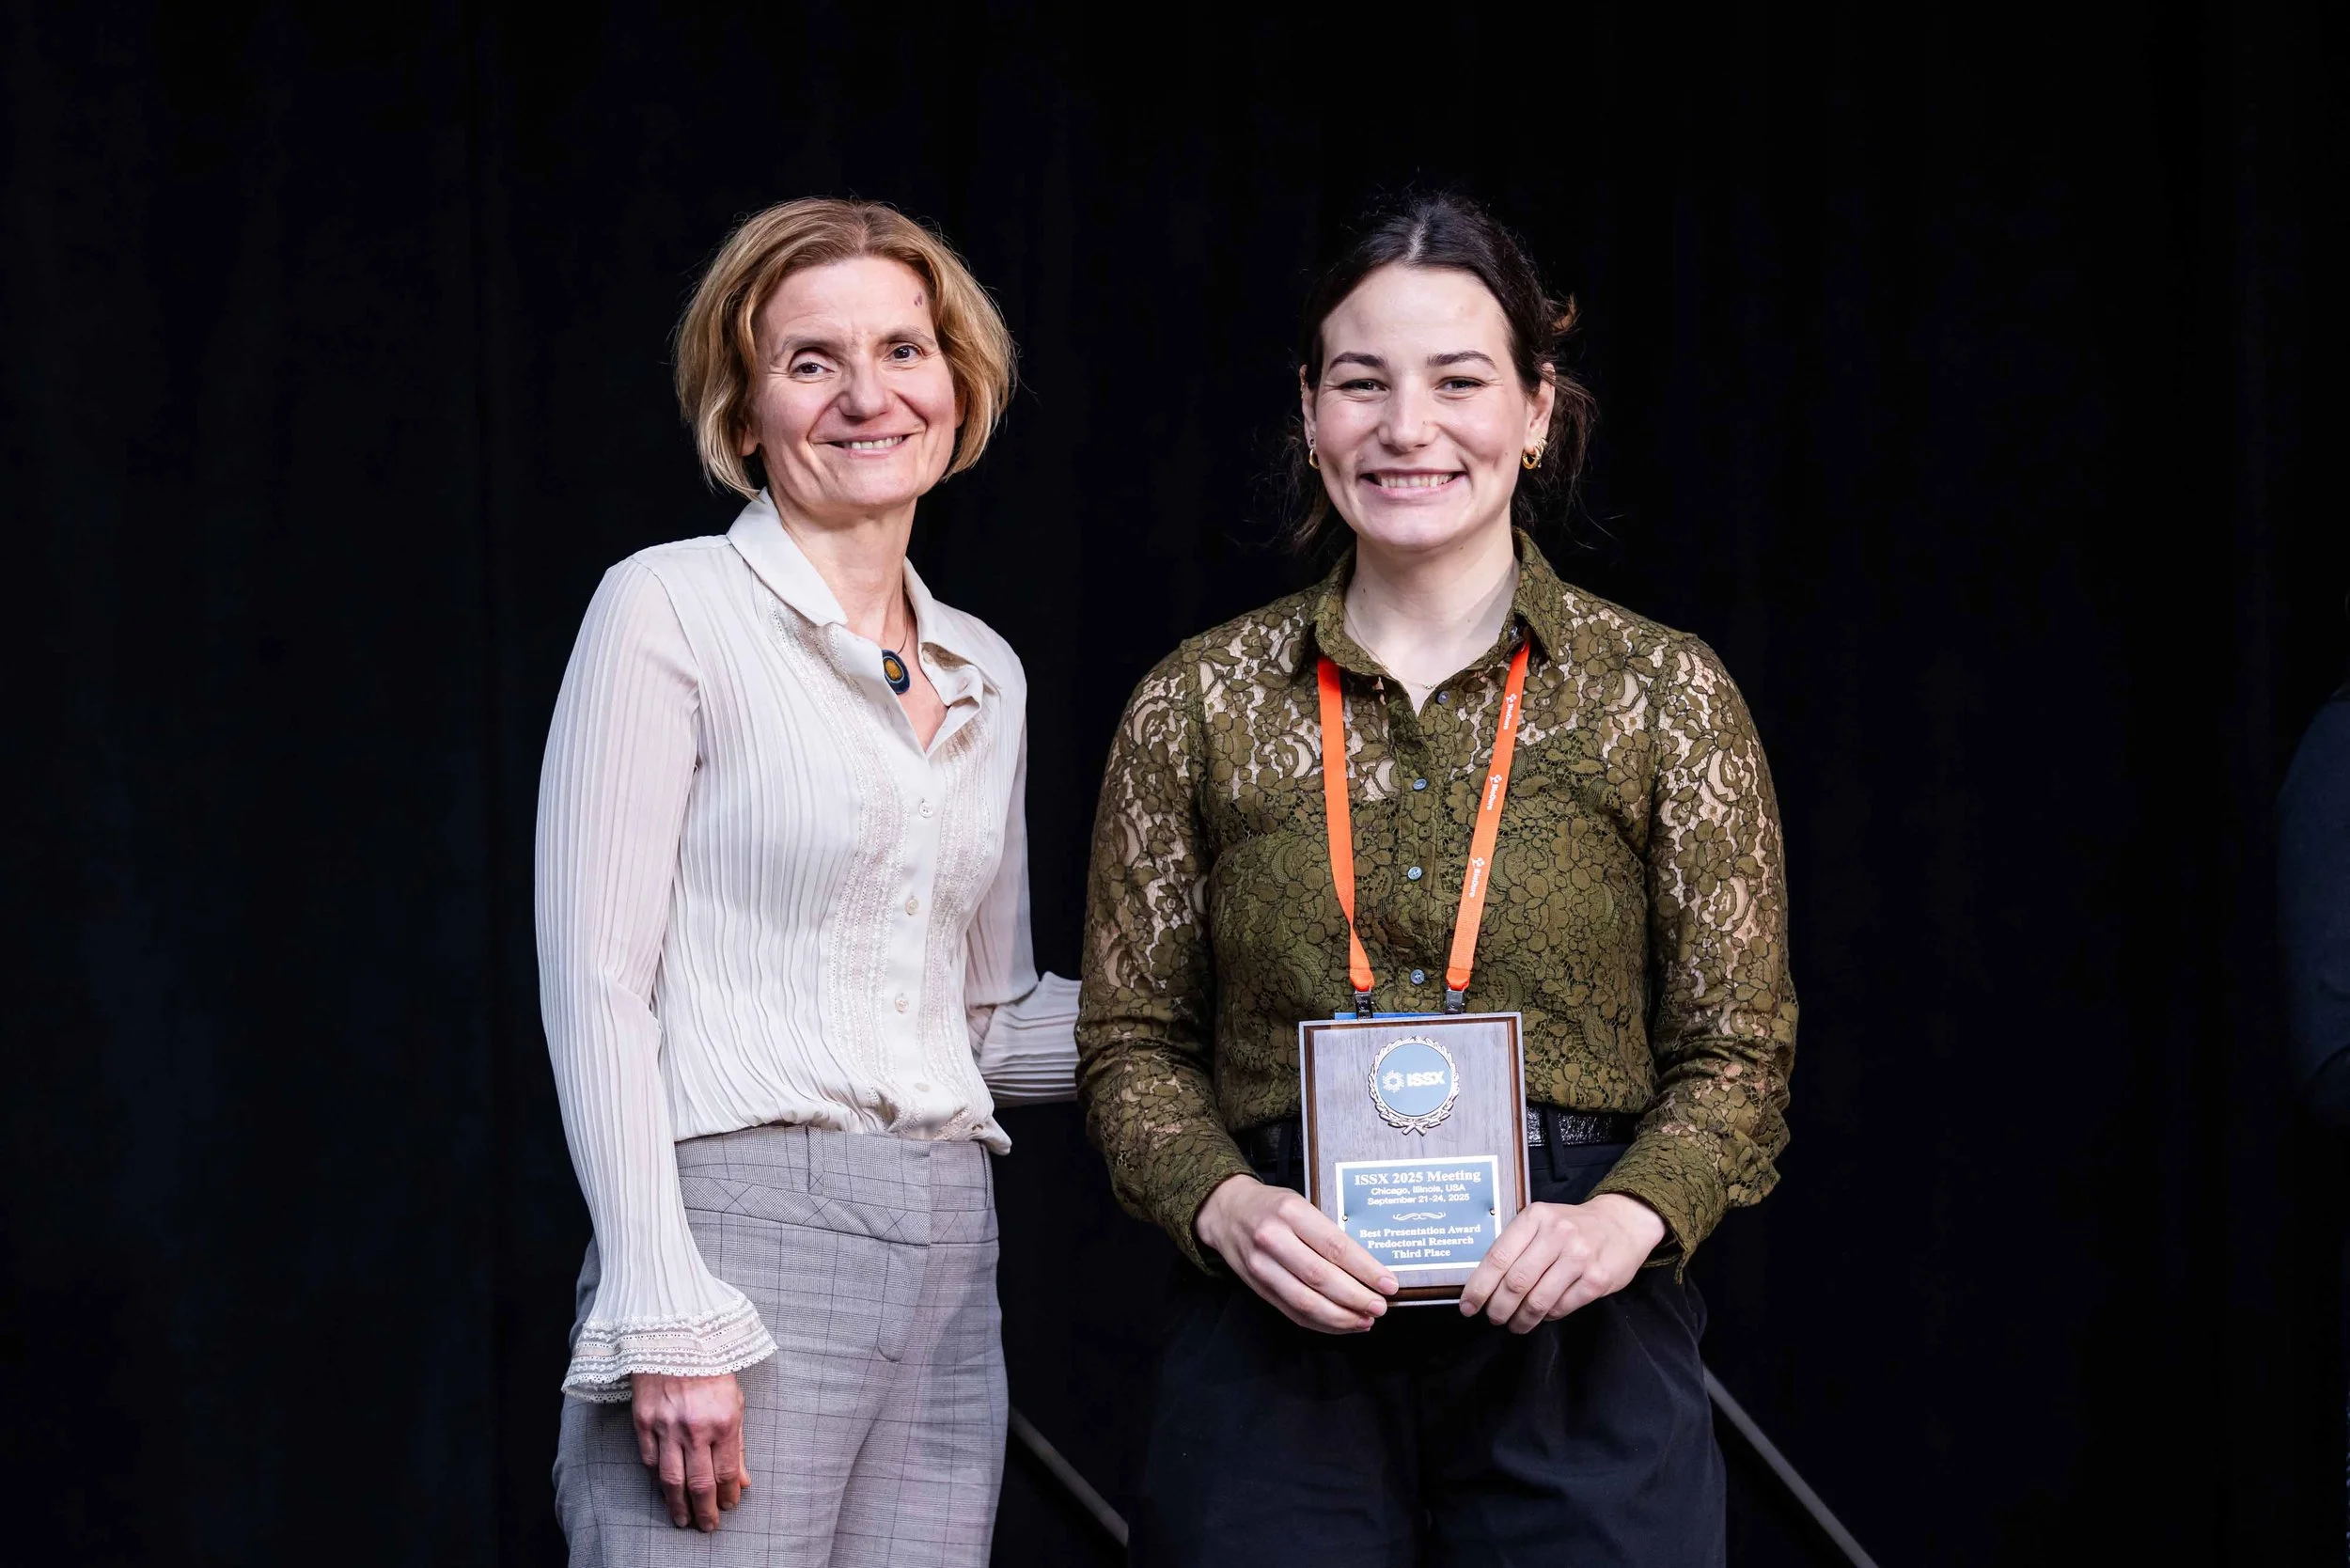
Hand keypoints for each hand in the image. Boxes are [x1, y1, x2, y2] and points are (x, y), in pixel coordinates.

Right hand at [630, 1372, 749, 1530]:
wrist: (676, 1337)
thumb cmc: (712, 1369)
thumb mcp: (734, 1402)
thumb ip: (738, 1445)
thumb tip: (742, 1482)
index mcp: (724, 1421)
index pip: (726, 1473)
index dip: (727, 1496)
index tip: (728, 1506)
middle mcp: (695, 1428)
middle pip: (700, 1484)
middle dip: (705, 1511)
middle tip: (707, 1526)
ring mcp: (666, 1426)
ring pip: (671, 1479)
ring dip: (678, 1505)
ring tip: (683, 1519)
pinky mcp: (644, 1422)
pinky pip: (650, 1460)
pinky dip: (658, 1479)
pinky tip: (665, 1490)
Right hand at [1195, 1173, 1398, 1332]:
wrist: (1225, 1212)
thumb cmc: (1271, 1206)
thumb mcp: (1300, 1202)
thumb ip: (1327, 1232)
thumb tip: (1369, 1267)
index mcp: (1291, 1212)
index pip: (1335, 1246)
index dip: (1365, 1269)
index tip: (1388, 1283)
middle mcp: (1273, 1239)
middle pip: (1321, 1278)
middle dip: (1356, 1298)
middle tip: (1380, 1307)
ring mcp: (1262, 1267)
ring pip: (1306, 1301)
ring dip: (1341, 1316)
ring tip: (1365, 1320)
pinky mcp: (1258, 1288)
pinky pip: (1293, 1313)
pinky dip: (1322, 1323)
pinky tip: (1342, 1323)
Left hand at [1459, 1193, 1666, 1333]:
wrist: (1622, 1223)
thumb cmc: (1572, 1226)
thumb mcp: (1541, 1222)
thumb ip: (1516, 1245)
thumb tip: (1484, 1284)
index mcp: (1535, 1217)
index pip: (1498, 1257)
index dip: (1479, 1287)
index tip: (1468, 1306)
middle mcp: (1557, 1235)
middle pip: (1516, 1283)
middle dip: (1498, 1308)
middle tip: (1493, 1318)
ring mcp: (1580, 1257)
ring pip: (1538, 1300)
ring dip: (1521, 1319)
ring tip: (1515, 1324)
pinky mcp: (1597, 1279)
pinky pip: (1561, 1307)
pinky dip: (1546, 1317)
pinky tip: (1542, 1315)